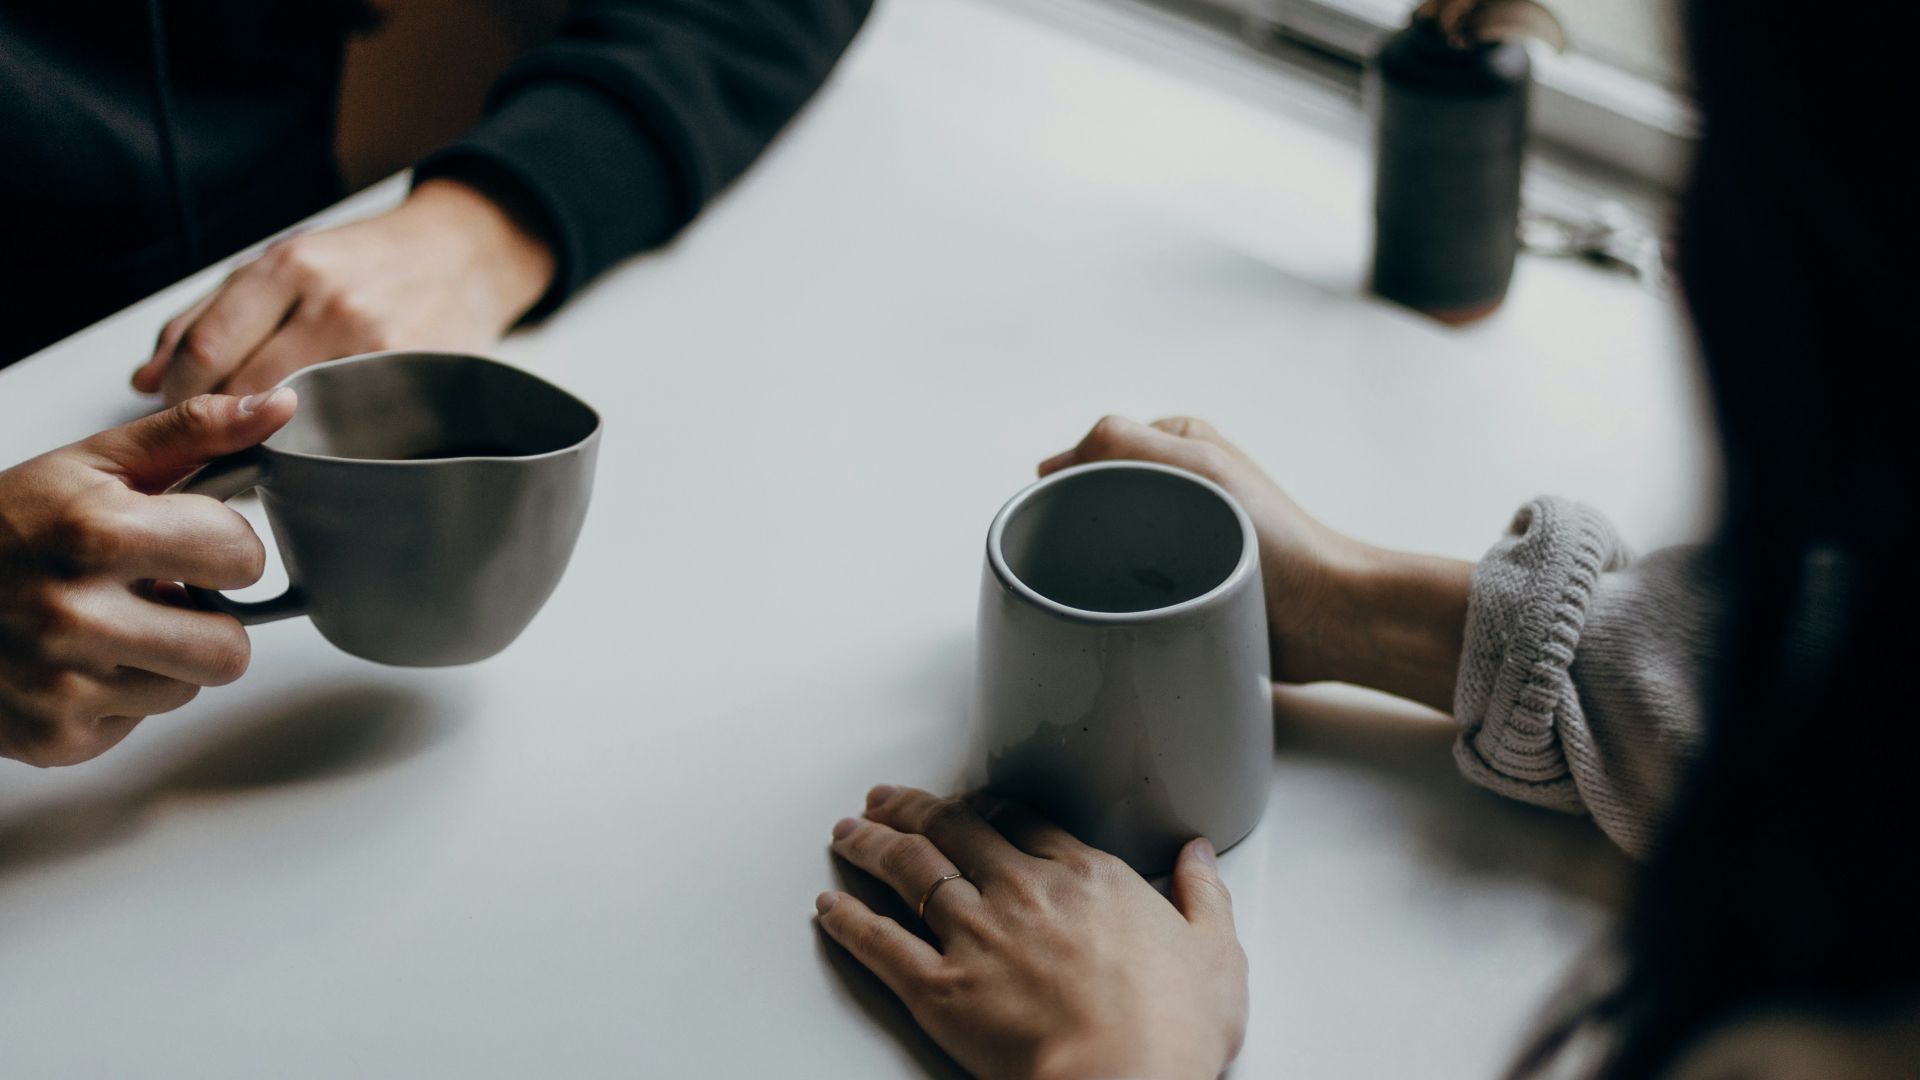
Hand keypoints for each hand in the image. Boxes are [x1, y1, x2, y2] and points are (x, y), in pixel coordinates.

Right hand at [0, 390, 296, 765]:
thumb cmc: (8, 526)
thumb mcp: (95, 464)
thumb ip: (195, 432)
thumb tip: (281, 405)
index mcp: (96, 533)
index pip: (242, 558)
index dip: (224, 548)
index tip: (187, 542)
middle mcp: (75, 614)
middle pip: (231, 648)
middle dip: (207, 620)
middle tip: (157, 594)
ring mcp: (62, 685)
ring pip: (189, 688)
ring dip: (165, 659)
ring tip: (110, 624)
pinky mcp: (54, 738)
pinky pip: (139, 722)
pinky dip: (119, 695)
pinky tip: (77, 661)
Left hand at [132, 178, 554, 405]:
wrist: (466, 254)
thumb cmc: (368, 261)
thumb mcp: (285, 261)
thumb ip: (209, 314)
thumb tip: (143, 380)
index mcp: (290, 265)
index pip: (206, 349)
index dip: (179, 393)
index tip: (177, 409)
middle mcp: (332, 302)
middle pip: (244, 390)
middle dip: (216, 422)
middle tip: (214, 435)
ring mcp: (377, 344)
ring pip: (293, 417)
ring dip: (265, 438)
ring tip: (262, 439)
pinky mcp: (413, 376)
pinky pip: (346, 427)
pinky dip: (319, 441)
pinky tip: (315, 438)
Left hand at [817, 785, 1246, 1079]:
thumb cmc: (1172, 1028)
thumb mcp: (1215, 953)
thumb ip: (1203, 895)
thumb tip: (1199, 855)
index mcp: (1085, 876)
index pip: (1021, 820)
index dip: (985, 806)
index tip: (967, 801)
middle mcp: (1022, 891)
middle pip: (953, 830)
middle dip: (913, 807)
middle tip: (885, 796)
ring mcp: (975, 935)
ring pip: (909, 871)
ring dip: (871, 845)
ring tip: (847, 831)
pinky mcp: (940, 988)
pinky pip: (880, 943)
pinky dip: (849, 921)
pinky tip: (829, 907)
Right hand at [1040, 416, 1472, 711]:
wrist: (1327, 617)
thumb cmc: (1277, 540)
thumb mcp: (1201, 467)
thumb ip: (1125, 443)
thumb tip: (1052, 465)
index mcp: (1177, 445)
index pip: (1092, 453)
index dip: (1067, 484)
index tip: (1058, 520)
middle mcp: (1176, 486)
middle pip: (1094, 501)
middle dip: (1076, 529)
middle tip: (1074, 563)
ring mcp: (1177, 538)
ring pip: (1105, 547)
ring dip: (1095, 569)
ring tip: (1098, 591)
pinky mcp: (1182, 585)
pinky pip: (1127, 587)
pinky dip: (1115, 598)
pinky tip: (1114, 614)